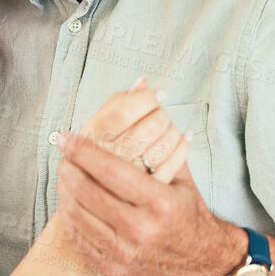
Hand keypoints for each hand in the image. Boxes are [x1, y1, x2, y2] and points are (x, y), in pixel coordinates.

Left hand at [54, 126, 238, 275]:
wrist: (202, 264)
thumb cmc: (189, 215)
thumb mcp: (182, 180)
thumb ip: (160, 146)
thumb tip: (144, 104)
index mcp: (160, 203)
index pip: (109, 169)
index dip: (82, 150)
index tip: (67, 138)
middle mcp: (141, 230)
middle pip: (87, 191)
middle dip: (68, 167)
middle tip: (63, 154)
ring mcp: (124, 253)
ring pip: (77, 215)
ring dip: (64, 191)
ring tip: (65, 176)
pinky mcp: (112, 269)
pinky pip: (79, 238)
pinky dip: (70, 217)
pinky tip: (71, 201)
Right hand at [65, 79, 190, 181]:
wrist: (91, 192)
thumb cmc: (99, 149)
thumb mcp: (100, 123)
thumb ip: (120, 102)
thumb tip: (142, 82)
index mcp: (92, 137)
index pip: (123, 111)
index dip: (146, 99)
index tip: (160, 94)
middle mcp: (106, 158)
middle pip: (149, 127)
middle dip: (161, 115)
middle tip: (160, 115)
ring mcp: (125, 178)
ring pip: (163, 144)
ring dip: (172, 130)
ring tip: (167, 128)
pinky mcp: (143, 192)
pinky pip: (173, 164)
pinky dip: (183, 146)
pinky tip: (183, 138)